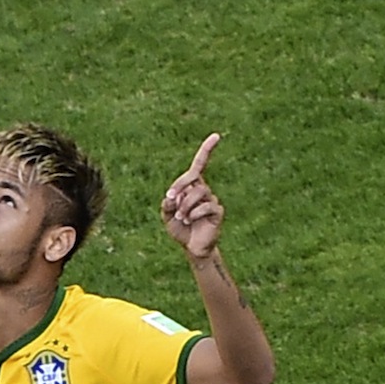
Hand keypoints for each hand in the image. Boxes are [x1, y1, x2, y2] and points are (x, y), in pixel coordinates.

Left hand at [161, 133, 224, 257]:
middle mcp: (204, 190)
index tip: (216, 136)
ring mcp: (212, 200)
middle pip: (192, 179)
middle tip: (170, 199)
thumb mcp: (167, 216)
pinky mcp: (217, 212)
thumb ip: (167, 205)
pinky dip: (193, 214)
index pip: (200, 165)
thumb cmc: (180, 229)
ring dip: (185, 206)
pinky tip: (191, 222)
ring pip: (197, 193)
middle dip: (179, 187)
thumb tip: (171, 196)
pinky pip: (205, 207)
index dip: (207, 150)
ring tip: (182, 218)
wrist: (191, 247)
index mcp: (192, 187)